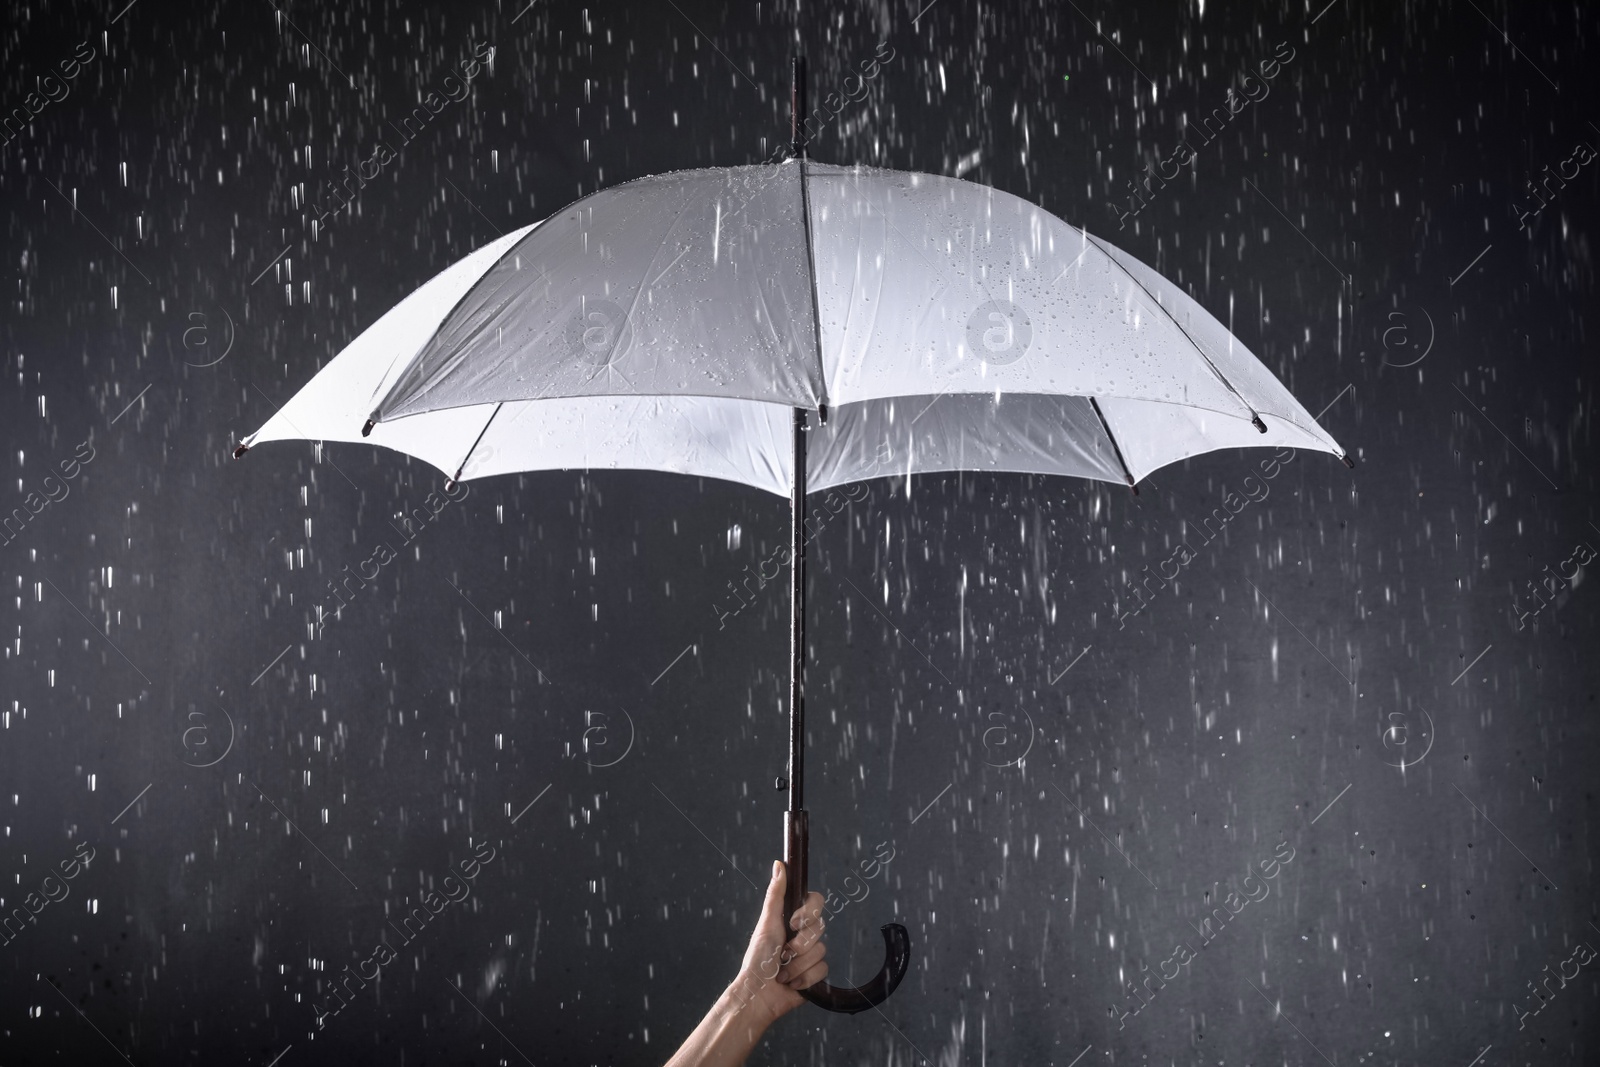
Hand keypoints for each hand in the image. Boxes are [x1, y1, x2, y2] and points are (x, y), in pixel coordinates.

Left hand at [731, 861, 827, 1024]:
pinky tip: (790, 982)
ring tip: (782, 971)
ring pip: (821, 950)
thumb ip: (776, 894)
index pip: (816, 902)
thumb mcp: (766, 923)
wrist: (758, 994)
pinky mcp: (815, 974)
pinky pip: (822, 970)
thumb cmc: (757, 959)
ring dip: (797, 964)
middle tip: (784, 952)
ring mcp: (810, 954)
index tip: (793, 922)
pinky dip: (804, 978)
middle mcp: (803, 935)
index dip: (809, 912)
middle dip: (800, 943)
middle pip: (820, 927)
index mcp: (792, 919)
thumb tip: (779, 864)